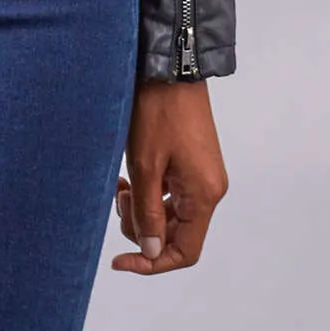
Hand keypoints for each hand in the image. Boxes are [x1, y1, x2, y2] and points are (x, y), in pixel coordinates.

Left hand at [112, 77, 227, 274]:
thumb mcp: (146, 167)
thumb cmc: (158, 113)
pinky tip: (130, 177)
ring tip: (122, 184)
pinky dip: (150, 193)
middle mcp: (210, 189)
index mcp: (205, 195)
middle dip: (142, 228)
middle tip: (119, 199)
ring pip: (171, 214)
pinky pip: (172, 194)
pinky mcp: (194, 163)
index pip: (184, 251)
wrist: (171, 67)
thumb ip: (148, 215)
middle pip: (176, 234)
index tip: (120, 259)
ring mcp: (203, 175)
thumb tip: (152, 253)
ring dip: (143, 209)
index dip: (152, 262)